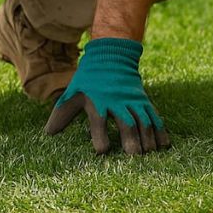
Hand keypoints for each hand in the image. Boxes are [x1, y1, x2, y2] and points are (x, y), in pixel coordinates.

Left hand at [45, 38, 169, 153]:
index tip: (101, 151)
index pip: (98, 120)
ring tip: (149, 154)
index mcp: (97, 101)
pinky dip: (161, 131)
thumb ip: (62, 114)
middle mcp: (117, 101)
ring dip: (148, 138)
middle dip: (131, 139)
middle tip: (134, 156)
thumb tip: (48, 134)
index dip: (100, 135)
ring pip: (144, 120)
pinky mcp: (144, 101)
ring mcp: (133, 101)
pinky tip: (164, 145)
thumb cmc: (88, 80)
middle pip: (126, 121)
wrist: (111, 56)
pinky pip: (155, 116)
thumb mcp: (72, 94)